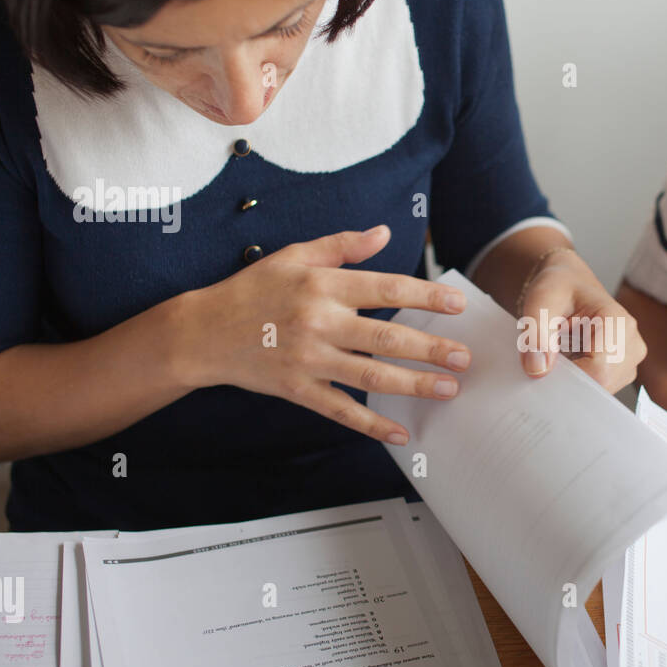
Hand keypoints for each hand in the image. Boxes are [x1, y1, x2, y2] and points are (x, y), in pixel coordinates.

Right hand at [178, 227, 471, 443]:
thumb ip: (342, 246)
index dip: (425, 297)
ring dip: (414, 385)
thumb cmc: (252, 289)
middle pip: (386, 338)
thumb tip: (385, 232)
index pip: (386, 289)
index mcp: (322, 285)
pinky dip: (373, 425)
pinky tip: (402, 434)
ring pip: (371, 376)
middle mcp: (319, 322)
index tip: (457, 304)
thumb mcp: (294, 256)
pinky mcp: (297, 390)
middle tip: (465, 357)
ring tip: (449, 389)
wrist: (202, 332)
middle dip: (431, 349)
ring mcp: (308, 360)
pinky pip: (341, 411)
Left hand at [516, 248, 645, 392]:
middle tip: (550, 357)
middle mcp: (631, 343)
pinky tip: (571, 360)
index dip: (569, 378)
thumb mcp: (539, 303)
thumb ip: (536, 335)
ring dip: (575, 379)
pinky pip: (600, 389)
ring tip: (562, 353)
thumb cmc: (558, 290)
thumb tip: (539, 369)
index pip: (598, 372)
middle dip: (570, 379)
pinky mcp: (623, 370)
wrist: (569, 285)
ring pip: (600, 390)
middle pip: (601, 385)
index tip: (544, 369)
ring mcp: (630, 359)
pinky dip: (580, 380)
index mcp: (617, 322)